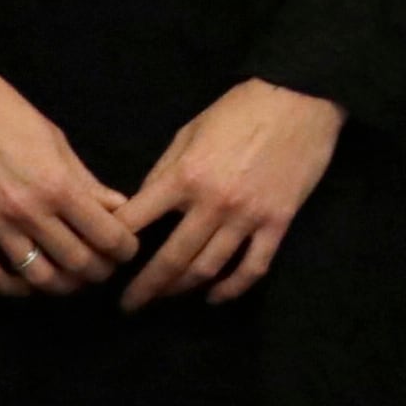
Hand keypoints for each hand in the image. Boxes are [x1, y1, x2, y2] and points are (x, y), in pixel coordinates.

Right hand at [0, 64, 138, 296]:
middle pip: (76, 263)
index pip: (106, 235)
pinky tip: (28, 283)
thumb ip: (88, 182)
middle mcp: (28, 211)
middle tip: (105, 267)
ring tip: (73, 279)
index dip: (125, 249)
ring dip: (61, 286)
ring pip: (36, 276)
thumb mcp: (58, 143)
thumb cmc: (8, 114)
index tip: (127, 250)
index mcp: (59, 186)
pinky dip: (13, 287)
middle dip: (99, 271)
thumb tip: (118, 208)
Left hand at [115, 78, 342, 308]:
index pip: (136, 223)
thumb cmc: (240, 110)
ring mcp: (248, 216)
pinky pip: (253, 266)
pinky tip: (215, 297)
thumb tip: (143, 208)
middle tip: (130, 305)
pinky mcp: (278, 222)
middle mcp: (212, 203)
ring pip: (208, 268)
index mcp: (184, 177)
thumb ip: (164, 171)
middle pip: (170, 260)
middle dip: (145, 288)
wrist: (300, 99)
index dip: (114, 246)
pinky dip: (232, 289)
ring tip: (167, 297)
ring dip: (182, 290)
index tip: (105, 261)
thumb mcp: (189, 132)